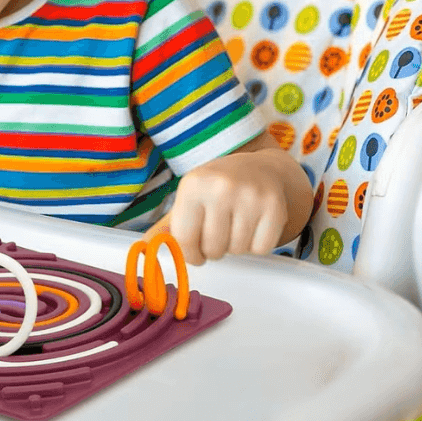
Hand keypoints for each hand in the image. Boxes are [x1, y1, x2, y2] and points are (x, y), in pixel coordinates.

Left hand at [143, 149, 290, 265]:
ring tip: (235, 223)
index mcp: (193, 184)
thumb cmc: (217, 187)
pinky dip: (256, 245)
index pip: (184, 238)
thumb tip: (146, 247)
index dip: (190, 253)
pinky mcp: (275, 207)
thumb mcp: (190, 197)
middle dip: (213, 249)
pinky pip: (261, 249)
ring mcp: (250, 196)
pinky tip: (252, 225)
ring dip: (235, 246)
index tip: (195, 251)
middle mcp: (220, 187)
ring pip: (237, 250)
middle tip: (218, 231)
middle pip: (213, 248)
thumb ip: (169, 224)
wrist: (258, 167)